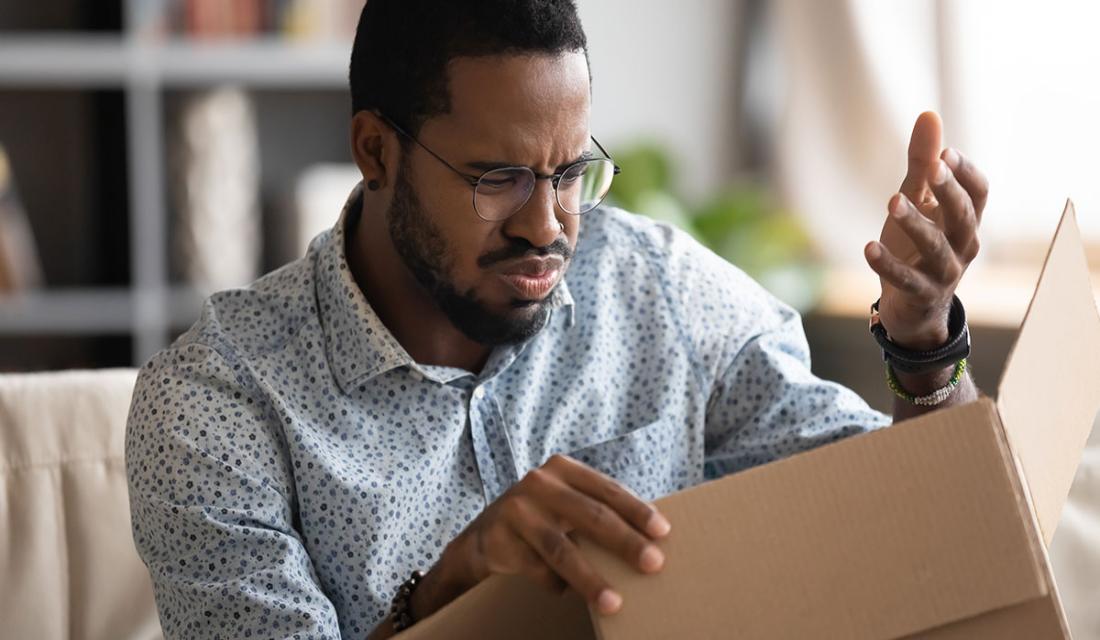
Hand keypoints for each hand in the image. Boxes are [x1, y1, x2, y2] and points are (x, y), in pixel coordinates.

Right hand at [431, 454, 669, 616]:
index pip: (607, 490)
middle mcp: (538, 483)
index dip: (636, 511)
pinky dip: (556, 585)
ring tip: (613, 602)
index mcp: (562, 469)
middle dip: (625, 542)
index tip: (663, 532)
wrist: (482, 538)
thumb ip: (595, 511)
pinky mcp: (499, 539)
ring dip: (591, 579)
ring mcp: (516, 510)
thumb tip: (650, 539)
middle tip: (653, 564)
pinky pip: (537, 570)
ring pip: (562, 549)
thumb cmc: (539, 519)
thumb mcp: (564, 503)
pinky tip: (566, 593)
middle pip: (591, 516)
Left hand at [864, 111, 988, 349]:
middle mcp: (962, 246)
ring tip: (892, 201)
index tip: (945, 151)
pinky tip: (868, 248)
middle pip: (965, 215)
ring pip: (936, 246)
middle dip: (950, 191)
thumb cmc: (915, 247)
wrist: (910, 309)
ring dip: (915, 223)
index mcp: (965, 220)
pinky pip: (906, 279)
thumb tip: (929, 114)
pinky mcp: (920, 294)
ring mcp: (944, 273)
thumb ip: (922, 163)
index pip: (979, 192)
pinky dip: (888, 264)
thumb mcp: (918, 202)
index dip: (965, 172)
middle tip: (932, 167)